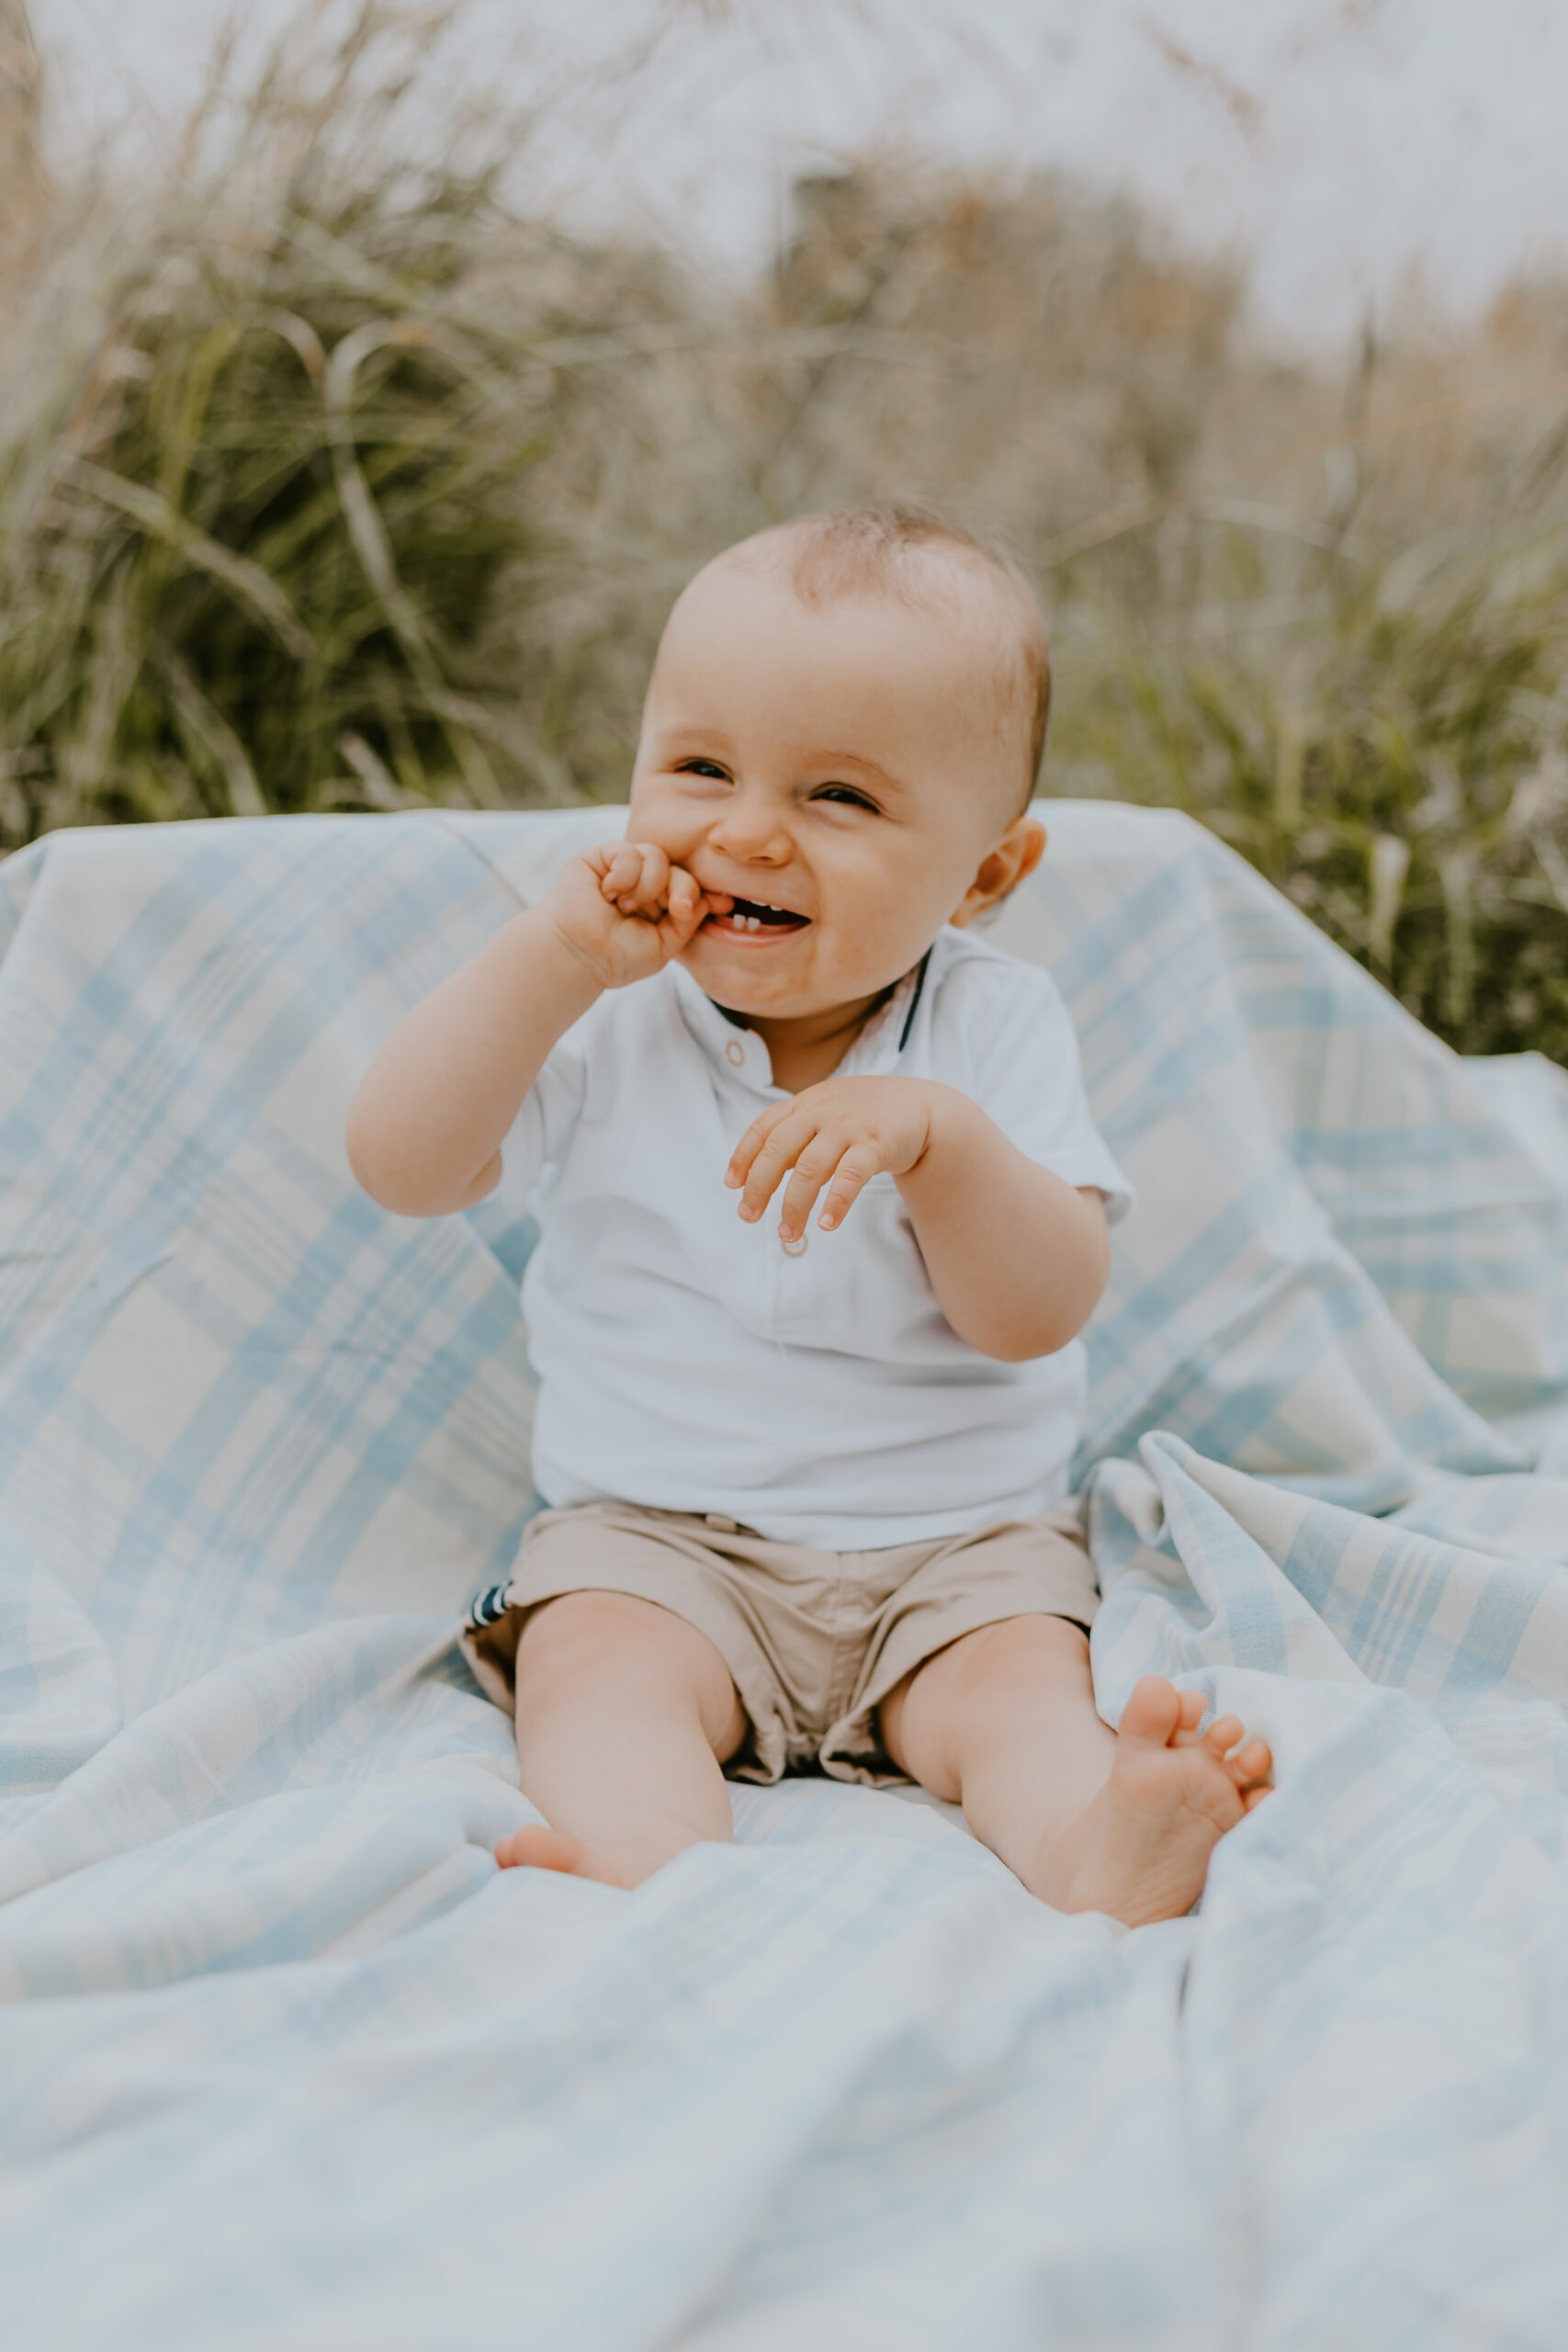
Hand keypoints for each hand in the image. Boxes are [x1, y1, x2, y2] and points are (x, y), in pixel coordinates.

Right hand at [540, 841, 731, 990]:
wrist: (578, 955)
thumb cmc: (616, 957)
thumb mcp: (664, 945)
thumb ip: (688, 922)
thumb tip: (707, 899)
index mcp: (658, 906)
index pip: (689, 888)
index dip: (706, 892)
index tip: (724, 904)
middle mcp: (642, 885)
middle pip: (678, 870)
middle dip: (682, 889)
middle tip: (674, 911)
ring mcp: (622, 869)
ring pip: (657, 857)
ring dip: (649, 885)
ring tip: (626, 907)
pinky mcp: (601, 857)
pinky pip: (630, 852)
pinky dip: (625, 874)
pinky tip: (609, 894)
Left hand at [725, 1076, 945, 1240]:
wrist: (922, 1107)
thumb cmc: (866, 1116)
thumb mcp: (827, 1113)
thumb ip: (796, 1135)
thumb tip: (755, 1175)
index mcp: (806, 1104)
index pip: (764, 1127)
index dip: (744, 1155)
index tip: (732, 1185)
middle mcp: (823, 1111)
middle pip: (779, 1148)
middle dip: (759, 1186)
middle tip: (748, 1217)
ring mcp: (850, 1126)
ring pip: (810, 1168)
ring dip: (794, 1205)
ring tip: (787, 1235)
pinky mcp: (877, 1144)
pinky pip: (851, 1176)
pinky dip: (836, 1202)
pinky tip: (827, 1224)